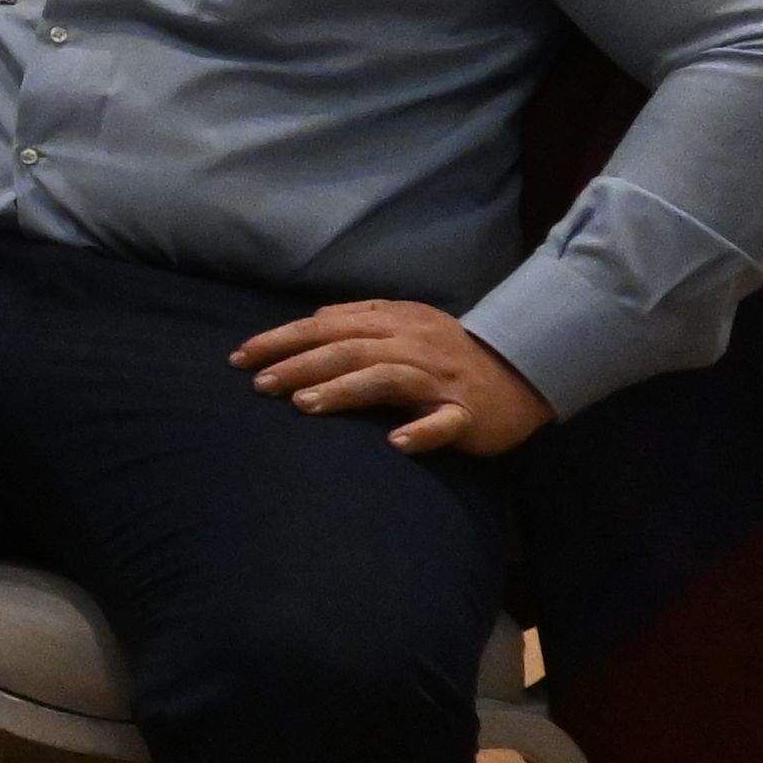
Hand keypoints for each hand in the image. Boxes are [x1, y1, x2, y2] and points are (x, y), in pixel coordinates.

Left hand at [235, 299, 553, 455]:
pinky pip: (444, 422)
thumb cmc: (449, 350)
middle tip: (260, 384)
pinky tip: (396, 444)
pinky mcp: (466, 413)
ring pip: (387, 379)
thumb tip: (309, 321)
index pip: (327, 326)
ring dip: (344, 391)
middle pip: (348, 350)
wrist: (522, 370)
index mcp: (394, 322)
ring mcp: (440, 379)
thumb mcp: (405, 322)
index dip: (282, 340)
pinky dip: (422, 431)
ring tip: (304, 406)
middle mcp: (413, 346)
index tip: (241, 357)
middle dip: (300, 365)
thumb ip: (359, 318)